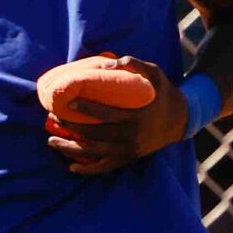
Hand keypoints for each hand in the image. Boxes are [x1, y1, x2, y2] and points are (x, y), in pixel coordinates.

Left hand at [44, 54, 185, 175]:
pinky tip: (71, 167)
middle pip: (95, 135)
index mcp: (137, 116)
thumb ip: (133, 64)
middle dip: (71, 128)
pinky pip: (105, 167)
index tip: (67, 102)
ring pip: (95, 153)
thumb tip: (107, 63)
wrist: (180, 119)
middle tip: (53, 117)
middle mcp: (132, 137)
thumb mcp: (154, 72)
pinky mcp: (129, 158)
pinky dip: (88, 169)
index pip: (106, 115)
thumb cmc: (162, 92)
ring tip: (51, 142)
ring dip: (71, 149)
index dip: (85, 110)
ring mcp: (129, 150)